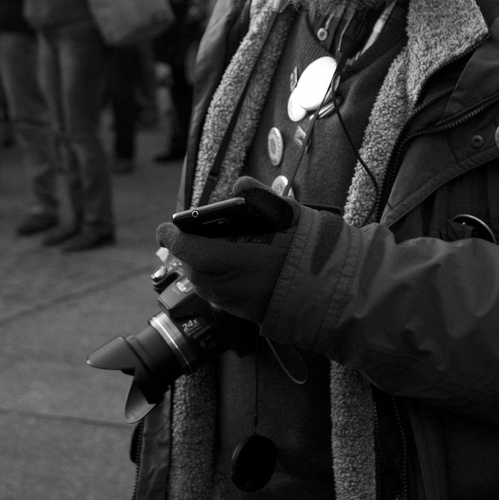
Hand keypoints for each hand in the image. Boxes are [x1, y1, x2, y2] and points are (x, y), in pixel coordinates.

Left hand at [156, 177, 300, 321]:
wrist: (333, 291)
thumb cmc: (310, 252)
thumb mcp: (288, 215)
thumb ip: (260, 197)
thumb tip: (240, 184)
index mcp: (235, 261)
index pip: (189, 251)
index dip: (173, 238)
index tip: (165, 227)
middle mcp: (230, 287)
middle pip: (193, 270)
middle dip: (187, 252)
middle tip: (189, 235)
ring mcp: (237, 305)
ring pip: (204, 286)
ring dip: (200, 268)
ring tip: (208, 249)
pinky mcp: (246, 315)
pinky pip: (219, 297)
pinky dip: (216, 281)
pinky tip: (229, 268)